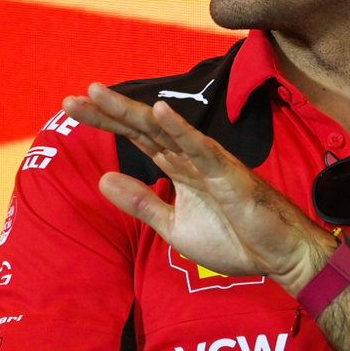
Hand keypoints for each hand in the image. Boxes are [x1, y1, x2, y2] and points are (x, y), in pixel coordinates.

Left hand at [63, 83, 333, 291]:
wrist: (278, 258)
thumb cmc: (234, 239)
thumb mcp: (173, 226)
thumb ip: (141, 202)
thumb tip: (102, 179)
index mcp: (176, 167)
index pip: (134, 137)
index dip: (104, 121)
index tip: (71, 107)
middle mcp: (188, 157)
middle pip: (142, 127)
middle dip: (107, 111)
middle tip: (71, 97)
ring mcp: (208, 162)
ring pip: (164, 130)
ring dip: (132, 111)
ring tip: (99, 92)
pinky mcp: (229, 174)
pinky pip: (202, 149)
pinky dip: (182, 130)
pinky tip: (162, 112)